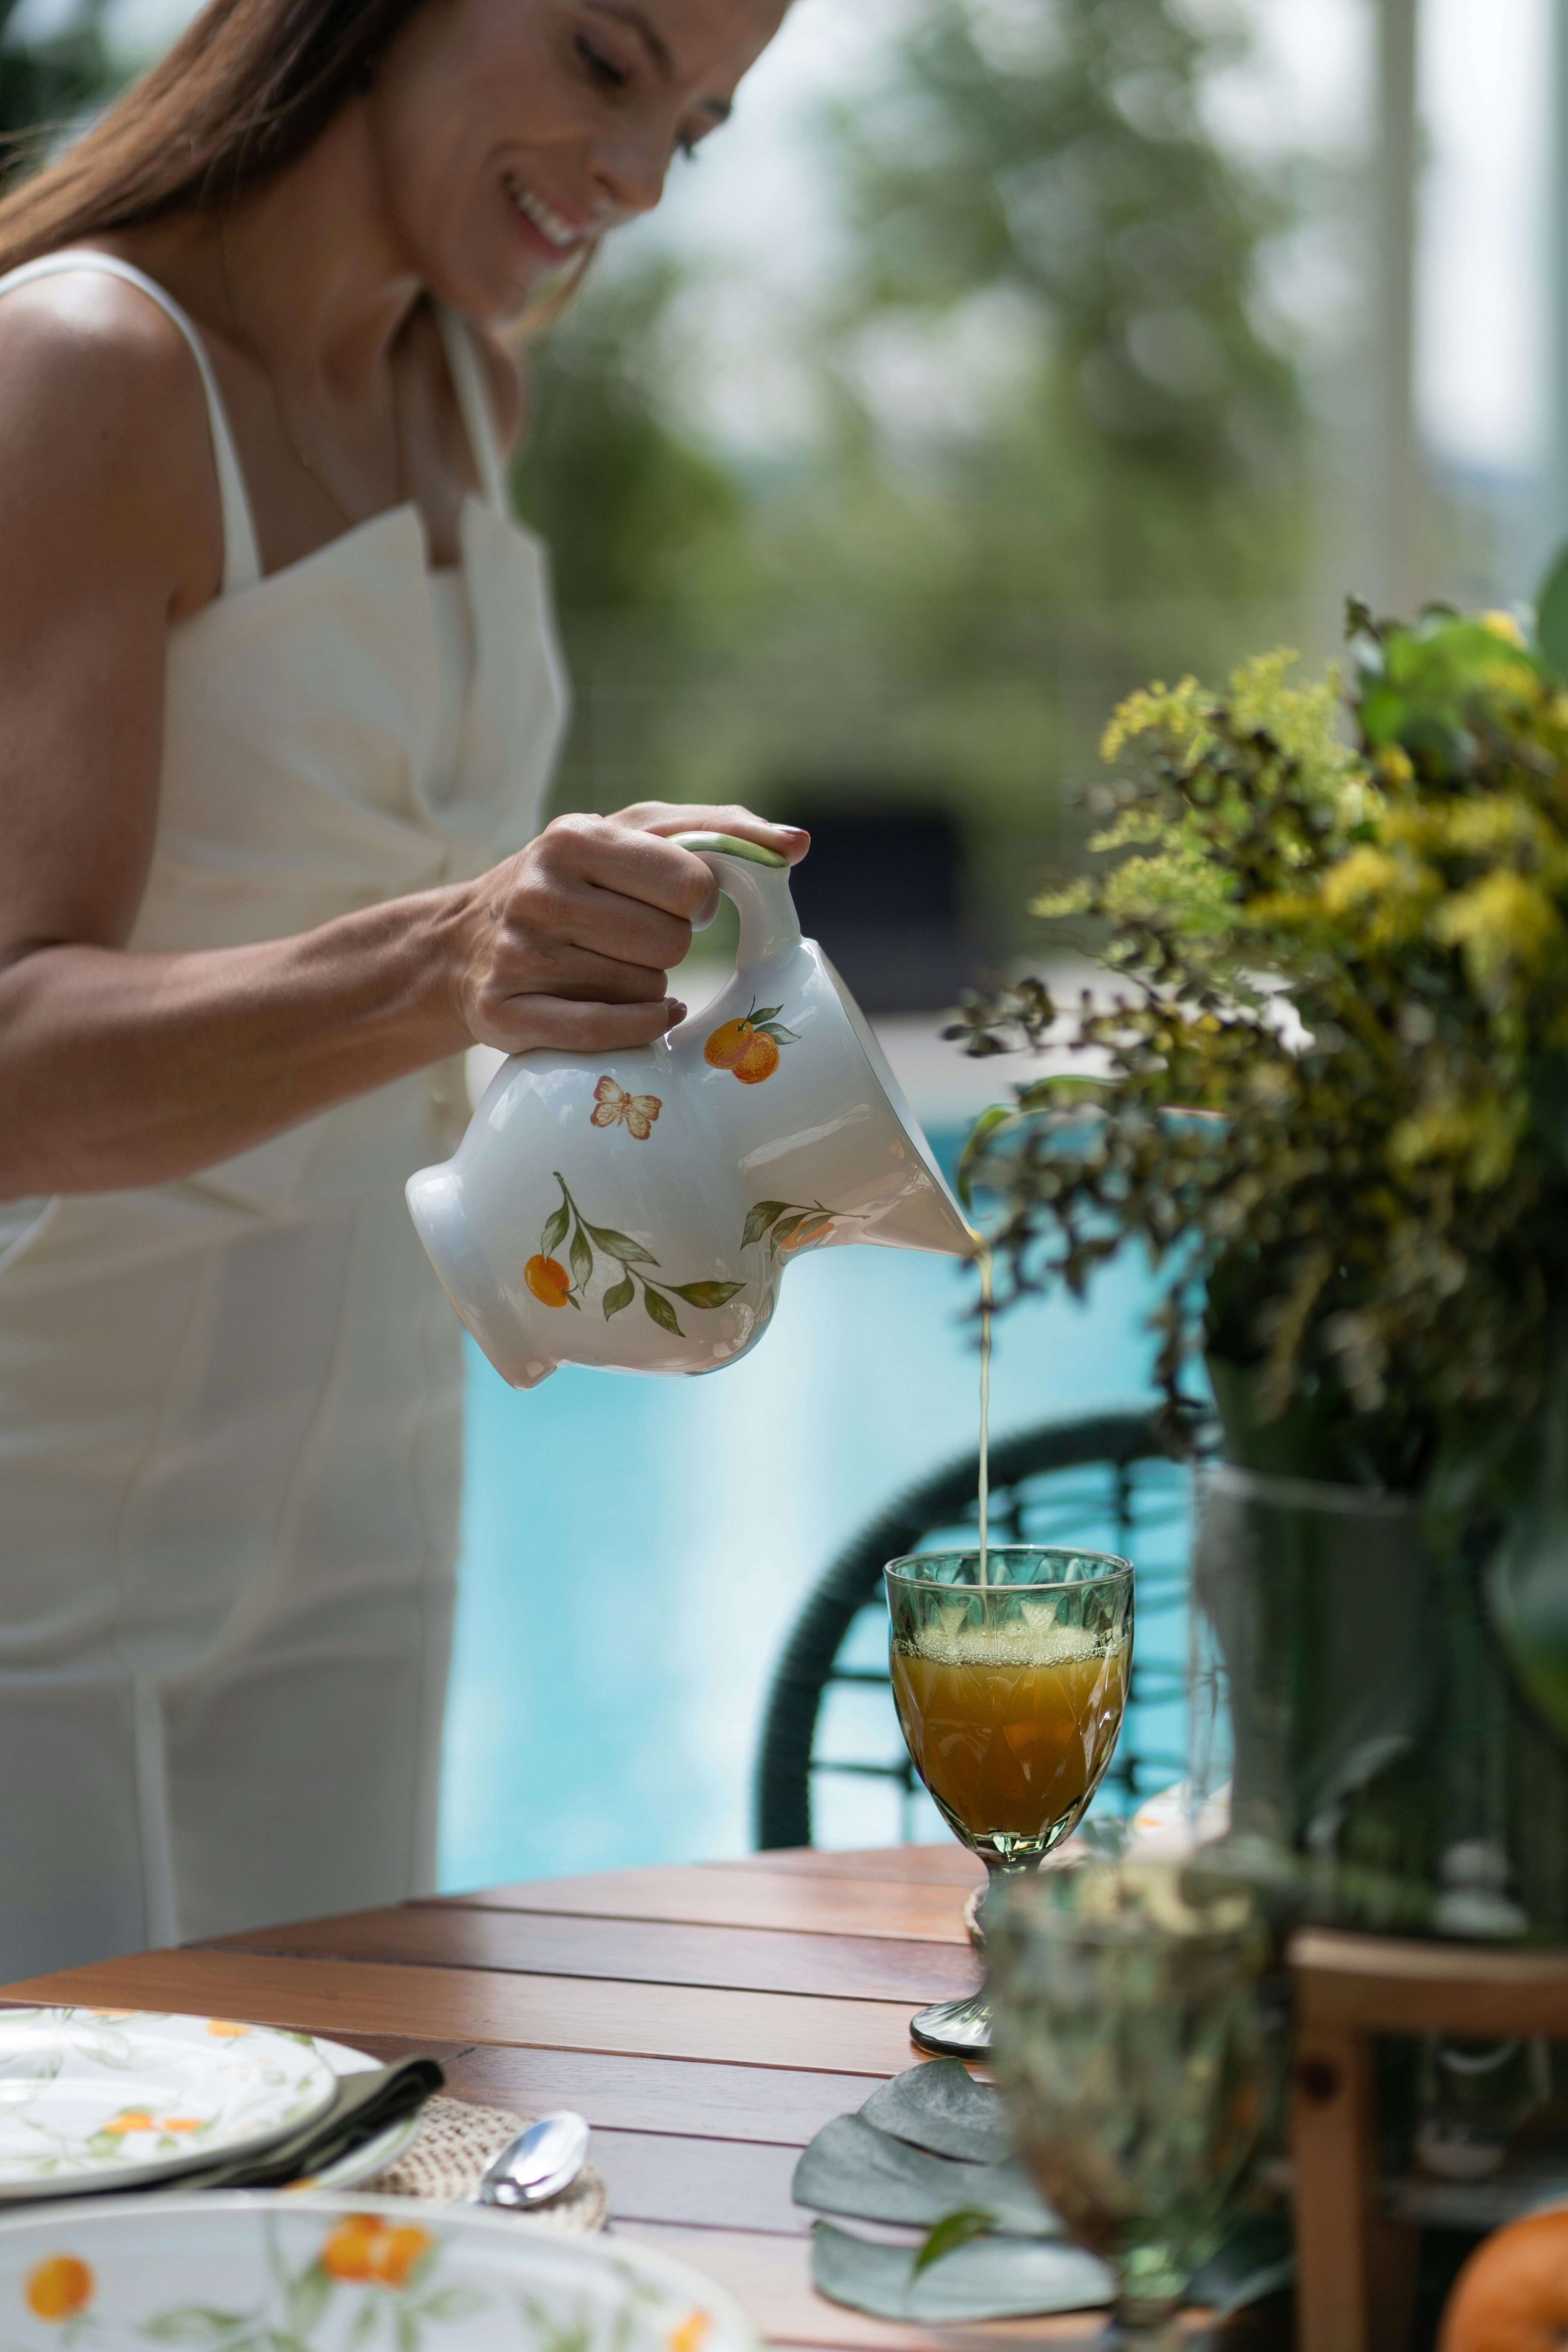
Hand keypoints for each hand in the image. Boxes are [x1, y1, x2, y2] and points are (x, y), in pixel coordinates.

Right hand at [452, 804, 808, 1054]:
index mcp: (575, 837)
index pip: (693, 883)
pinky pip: (604, 1033)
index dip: (701, 901)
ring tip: (608, 968)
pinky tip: (642, 1015)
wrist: (462, 941)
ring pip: (644, 990)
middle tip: (637, 939)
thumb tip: (796, 844)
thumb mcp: (631, 834)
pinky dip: (637, 1029)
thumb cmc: (572, 882)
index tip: (680, 903)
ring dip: (644, 986)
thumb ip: (716, 831)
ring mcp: (518, 956)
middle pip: (672, 944)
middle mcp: (540, 893)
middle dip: (670, 946)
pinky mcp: (505, 1014)